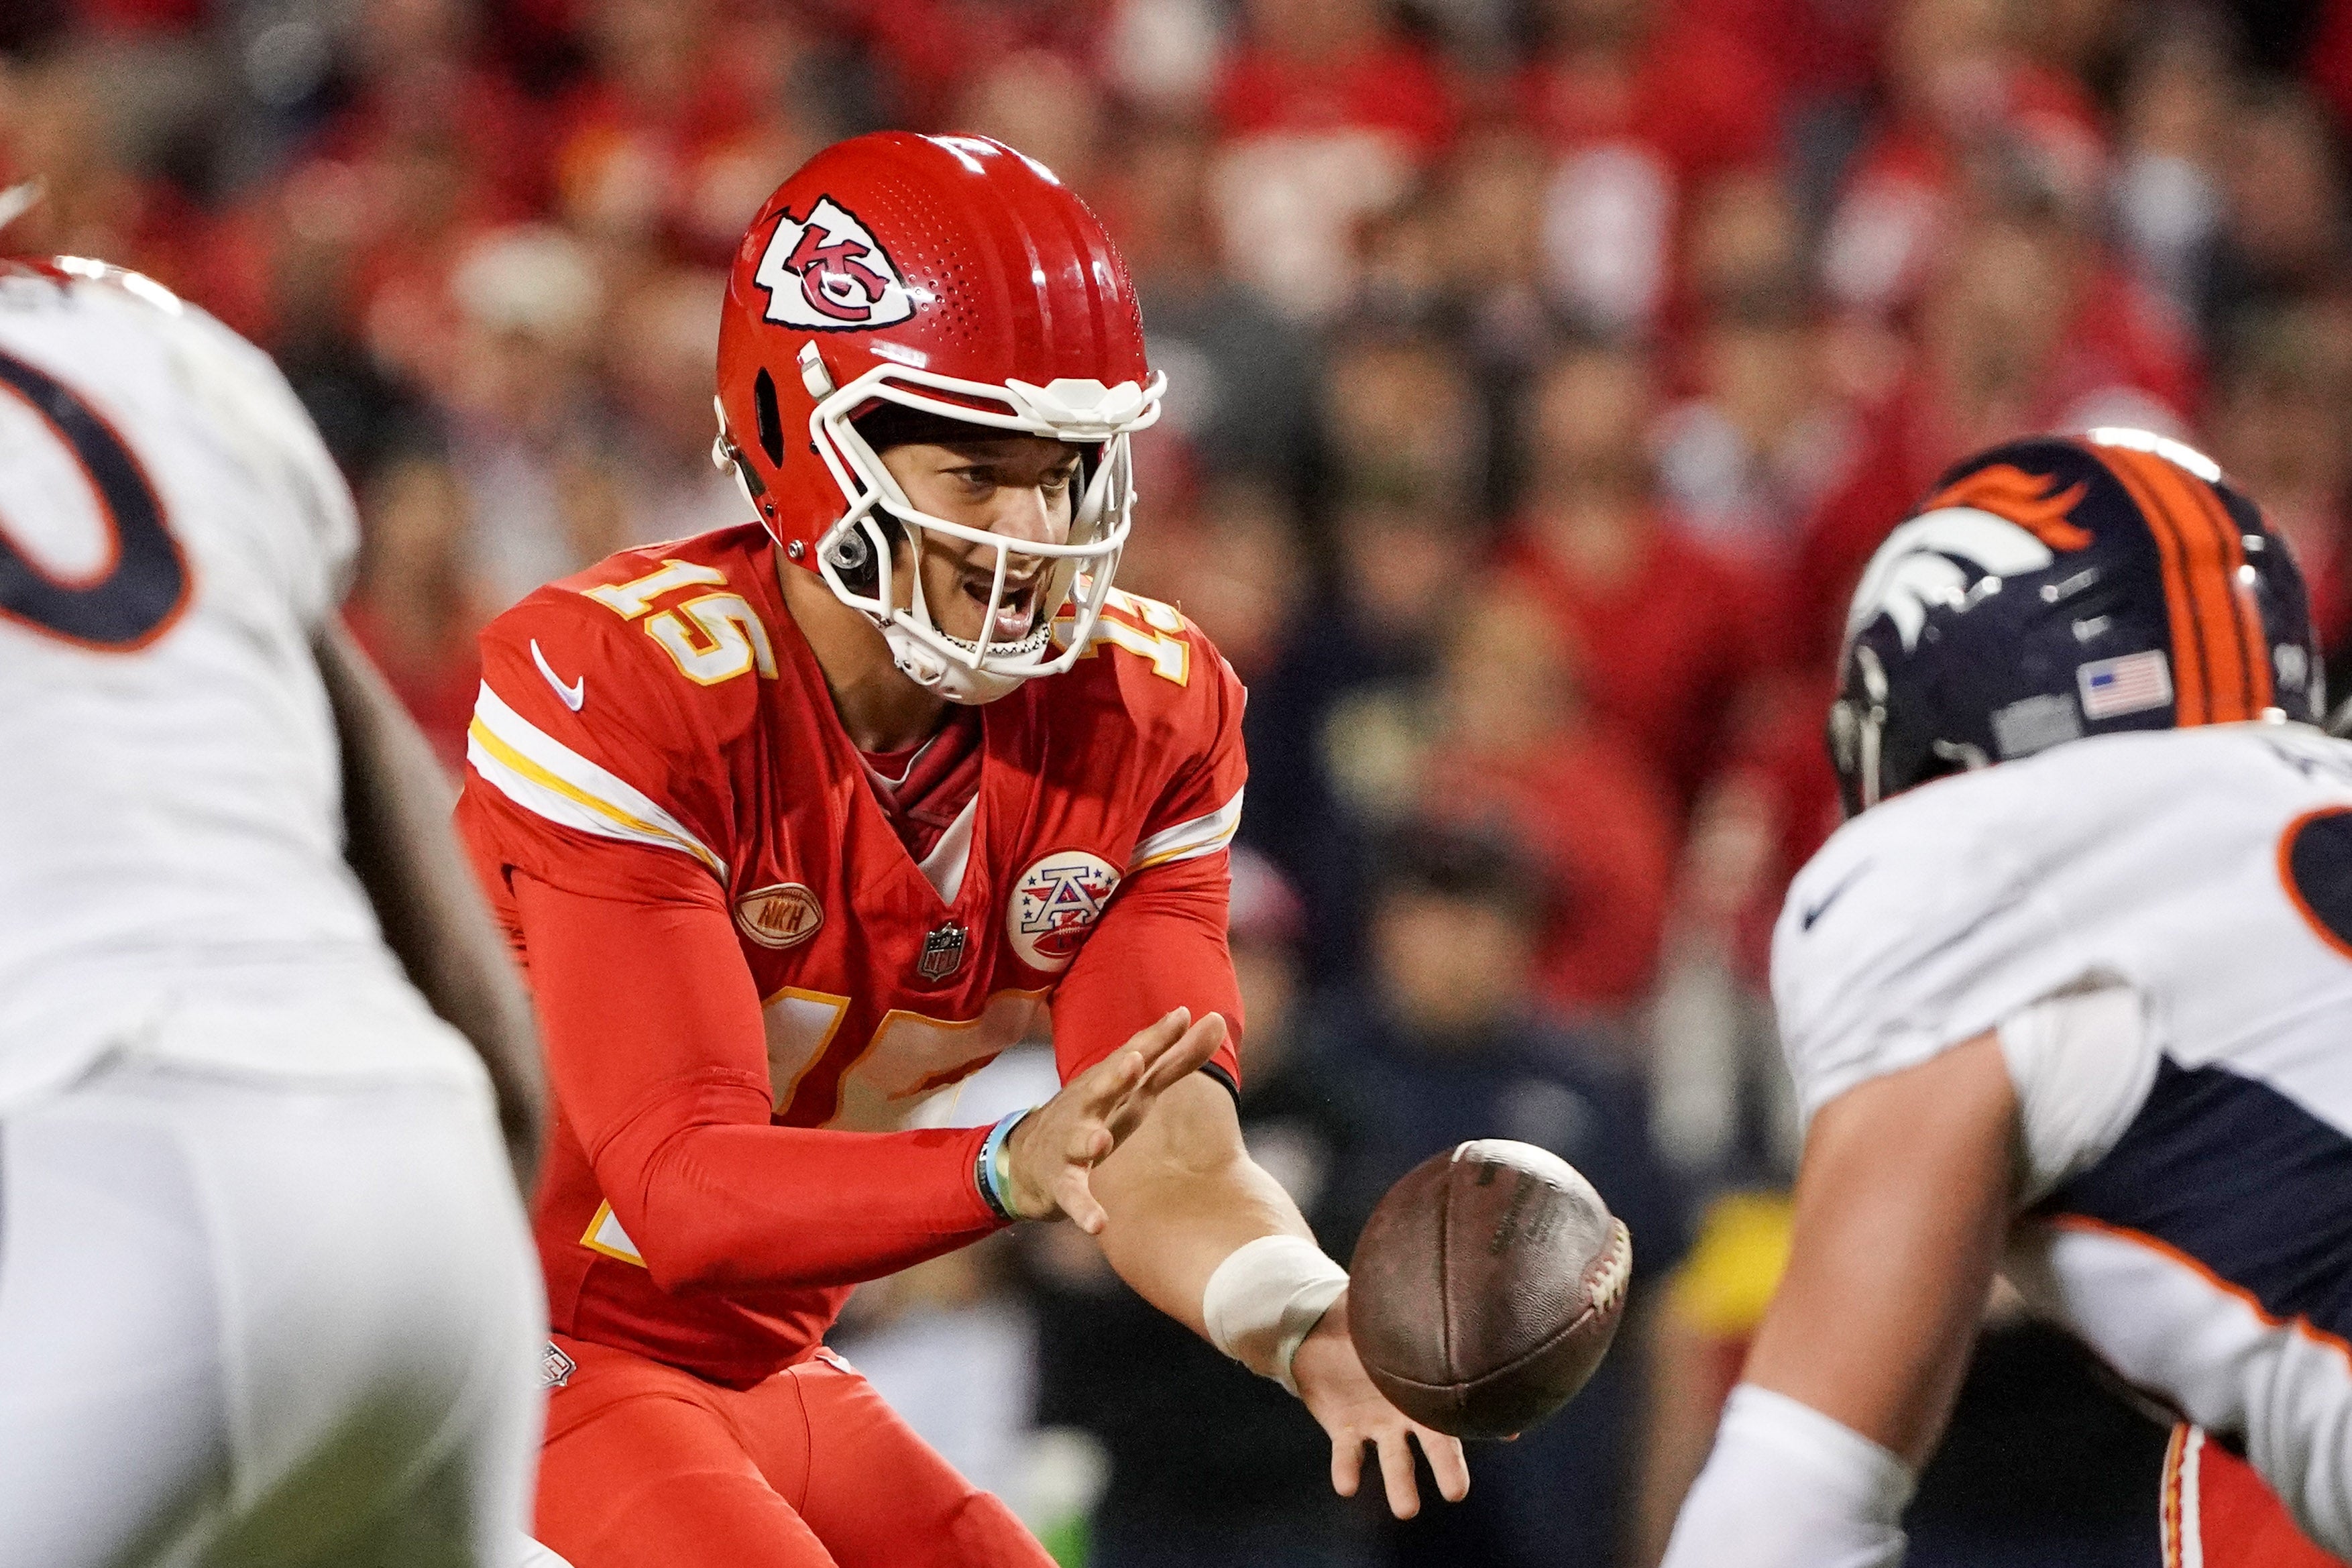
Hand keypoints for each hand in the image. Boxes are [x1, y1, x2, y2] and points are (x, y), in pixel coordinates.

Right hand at [1000, 1008, 1225, 1232]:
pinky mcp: (1061, 1183)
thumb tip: (1215, 1019)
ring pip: (1078, 1140)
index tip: (1181, 1015)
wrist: (1026, 1160)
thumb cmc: (1095, 1115)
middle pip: (1101, 1088)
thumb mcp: (1137, 1090)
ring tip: (1101, 1140)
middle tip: (1134, 1060)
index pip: (1134, 1056)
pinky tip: (1099, 1223)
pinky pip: (1072, 1195)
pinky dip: (1084, 1209)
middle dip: (1116, 1075)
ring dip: (1089, 1139)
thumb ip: (1177, 1058)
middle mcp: (1086, 1107)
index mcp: (1108, 1083)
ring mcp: (1070, 1144)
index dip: (1156, 1038)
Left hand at [1293, 1291, 1470, 1519]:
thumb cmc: (1360, 1315)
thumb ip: (1407, 1299)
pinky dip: (1347, 1470)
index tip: (1509, 1432)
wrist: (1313, 1328)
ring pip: (1394, 1460)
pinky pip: (1347, 1455)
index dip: (1484, 1419)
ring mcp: (1378, 1425)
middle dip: (1447, 1469)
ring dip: (1400, 1484)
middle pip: (1435, 1445)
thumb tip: (1439, 1269)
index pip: (1459, 1405)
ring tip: (1406, 1509)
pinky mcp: (1344, 1431)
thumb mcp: (1384, 1304)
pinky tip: (1347, 1484)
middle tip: (1456, 1492)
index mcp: (1425, 1384)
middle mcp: (1408, 1412)